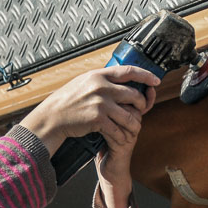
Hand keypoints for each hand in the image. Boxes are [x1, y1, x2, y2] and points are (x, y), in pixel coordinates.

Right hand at [19, 66, 158, 155]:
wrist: (53, 117)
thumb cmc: (66, 101)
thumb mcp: (83, 82)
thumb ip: (101, 79)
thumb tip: (117, 76)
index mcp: (99, 75)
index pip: (129, 71)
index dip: (145, 75)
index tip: (155, 80)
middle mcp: (101, 87)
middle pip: (133, 94)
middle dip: (142, 104)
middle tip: (142, 109)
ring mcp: (100, 103)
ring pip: (129, 114)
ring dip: (135, 122)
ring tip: (135, 126)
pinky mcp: (98, 119)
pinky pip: (118, 128)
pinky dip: (122, 134)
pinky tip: (123, 137)